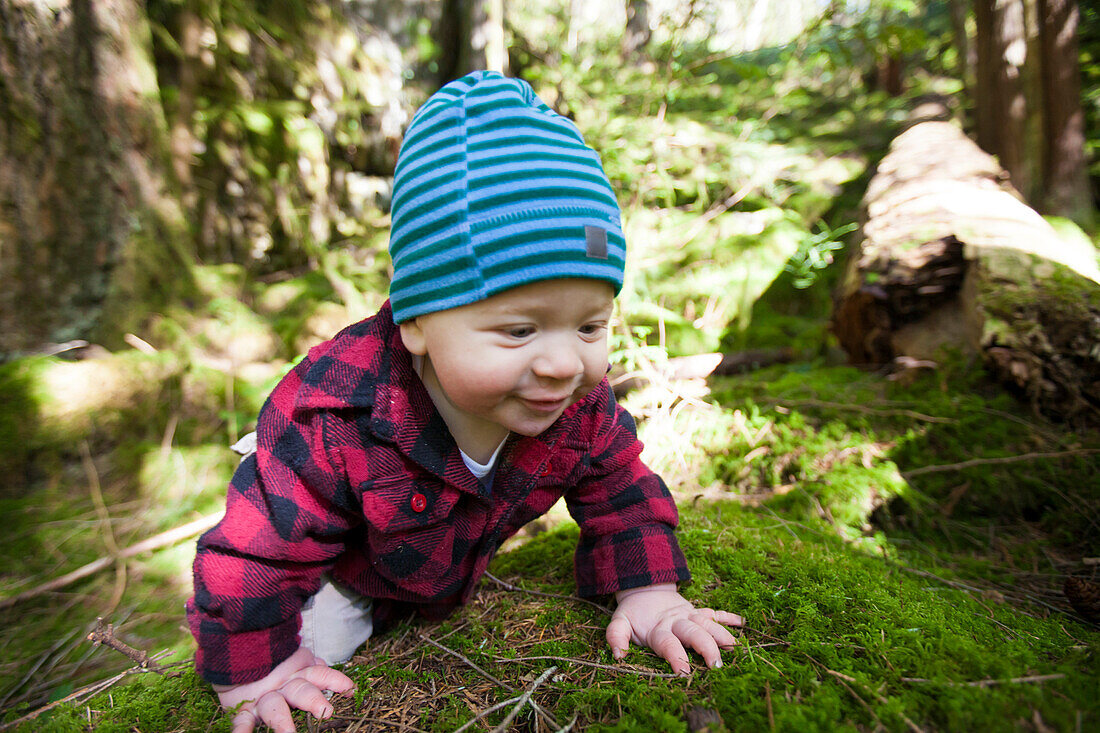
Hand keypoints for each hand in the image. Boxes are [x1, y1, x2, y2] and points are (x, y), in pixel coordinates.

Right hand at [213, 647, 354, 732]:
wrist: (240, 655)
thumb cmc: (274, 662)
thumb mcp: (298, 661)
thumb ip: (314, 667)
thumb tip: (337, 676)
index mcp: (300, 674)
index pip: (320, 675)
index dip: (335, 680)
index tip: (349, 689)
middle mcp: (284, 686)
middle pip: (301, 691)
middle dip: (313, 701)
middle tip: (325, 711)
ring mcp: (264, 698)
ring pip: (274, 707)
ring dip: (281, 720)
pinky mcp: (244, 708)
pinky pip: (242, 720)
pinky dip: (241, 730)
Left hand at [605, 583, 742, 675]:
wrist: (645, 589)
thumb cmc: (633, 614)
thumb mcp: (619, 622)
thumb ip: (616, 636)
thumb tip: (618, 654)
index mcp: (658, 629)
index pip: (668, 644)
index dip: (675, 656)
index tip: (684, 672)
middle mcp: (676, 622)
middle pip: (694, 633)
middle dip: (706, 648)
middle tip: (716, 664)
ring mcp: (689, 615)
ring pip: (708, 623)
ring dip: (722, 634)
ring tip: (735, 647)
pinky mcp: (697, 611)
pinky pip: (715, 612)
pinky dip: (728, 617)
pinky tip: (742, 623)